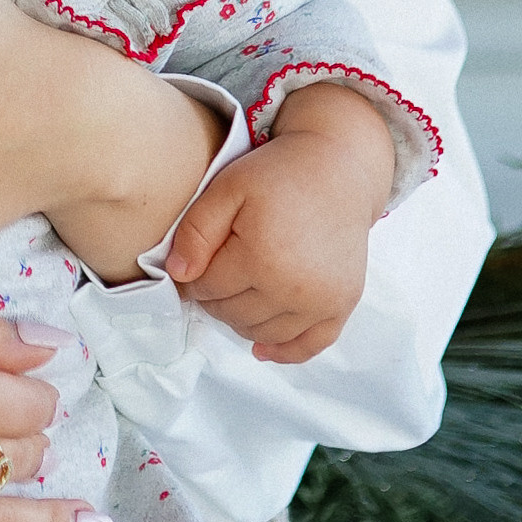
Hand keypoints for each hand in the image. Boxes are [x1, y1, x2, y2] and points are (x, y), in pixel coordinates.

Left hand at [166, 86, 398, 362]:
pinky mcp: (343, 305)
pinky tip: (262, 347)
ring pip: (264, 333)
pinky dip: (283, 351)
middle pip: (234, 315)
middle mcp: (296, 289)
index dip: (193, 277)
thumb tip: (178, 276)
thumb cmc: (278, 175)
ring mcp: (323, 301)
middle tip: (215, 274)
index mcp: (262, 258)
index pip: (208, 289)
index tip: (194, 263)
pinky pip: (309, 346)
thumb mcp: (226, 189)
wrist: (338, 170)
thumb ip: (196, 232)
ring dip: (242, 320)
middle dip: (215, 299)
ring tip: (237, 293)